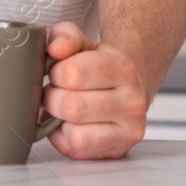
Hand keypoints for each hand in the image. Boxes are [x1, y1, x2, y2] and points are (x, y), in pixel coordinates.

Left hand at [42, 22, 146, 158]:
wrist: (126, 91)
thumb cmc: (99, 69)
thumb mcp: (83, 45)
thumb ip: (66, 37)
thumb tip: (55, 48)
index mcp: (122, 67)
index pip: (73, 72)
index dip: (55, 73)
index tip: (57, 72)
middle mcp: (132, 100)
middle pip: (71, 105)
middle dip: (52, 99)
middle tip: (56, 93)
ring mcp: (129, 128)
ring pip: (76, 133)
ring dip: (59, 121)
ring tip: (64, 110)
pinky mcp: (119, 149)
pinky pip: (79, 148)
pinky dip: (66, 138)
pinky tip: (72, 125)